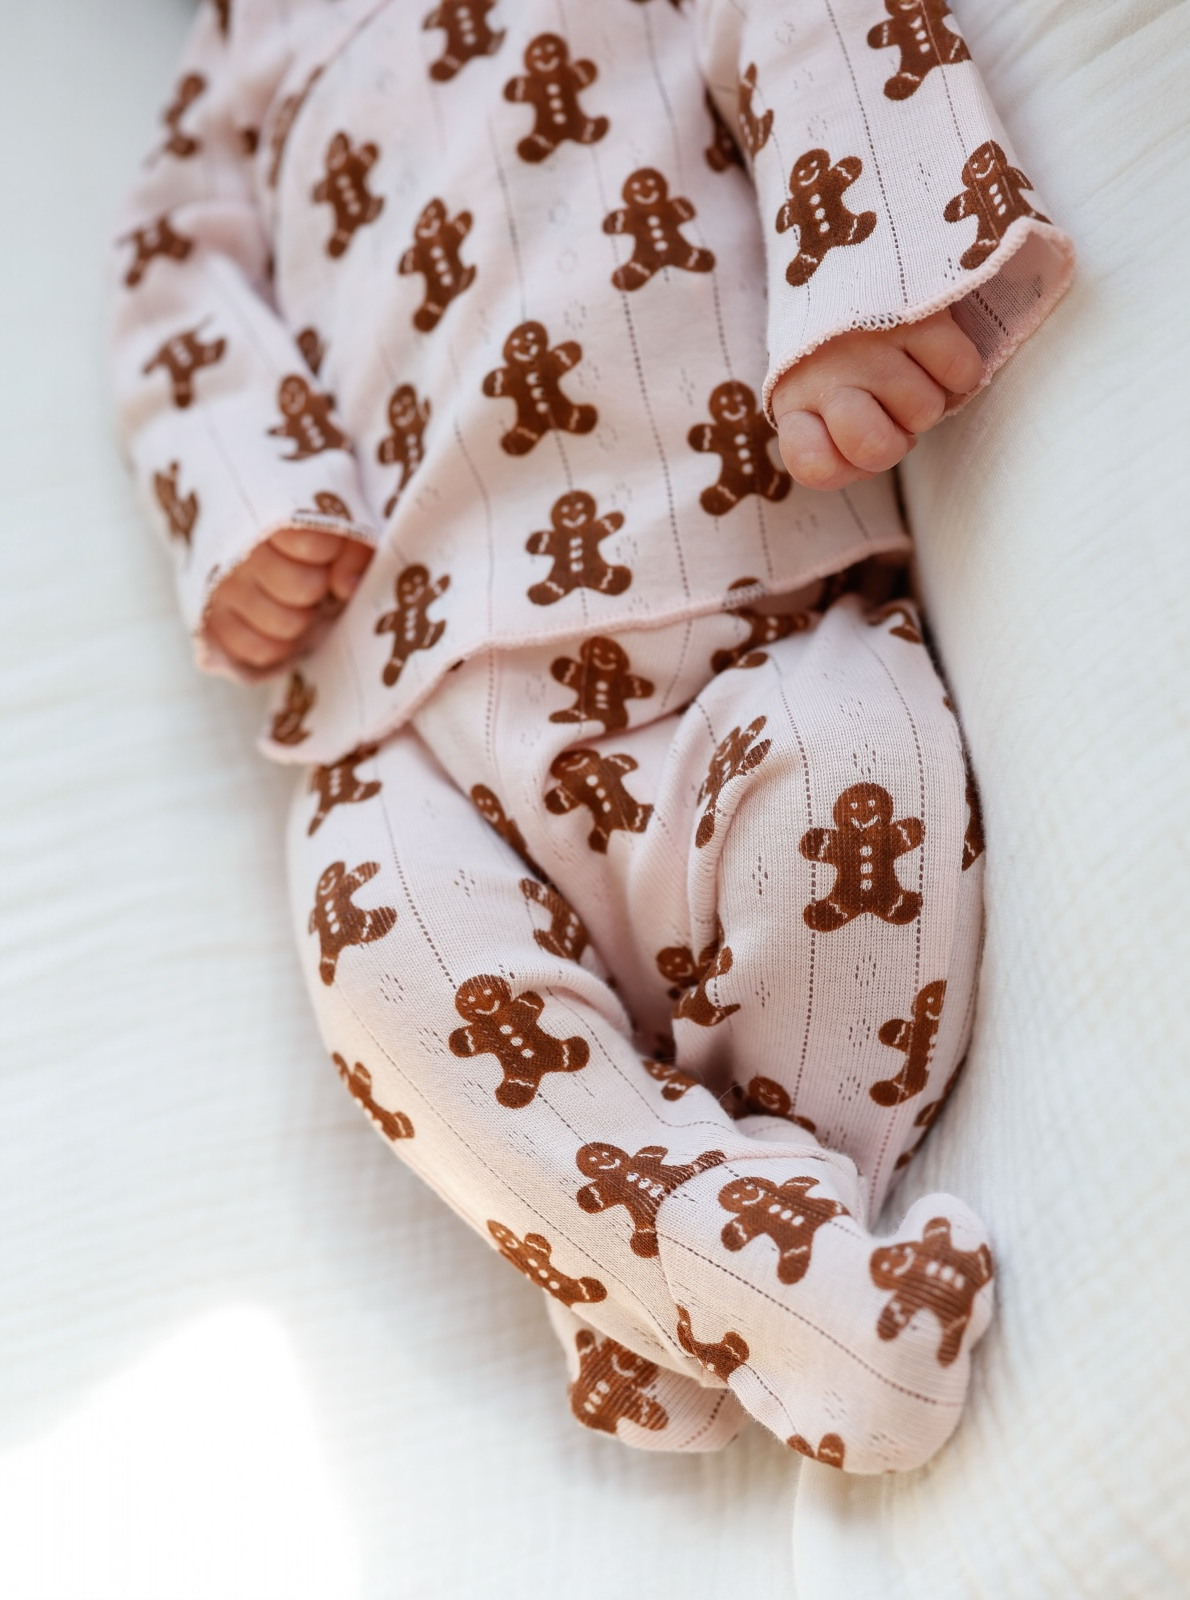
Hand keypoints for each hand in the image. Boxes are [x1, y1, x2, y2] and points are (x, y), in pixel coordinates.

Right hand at [206, 527, 373, 672]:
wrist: (248, 525)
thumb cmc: (303, 523)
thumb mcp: (337, 516)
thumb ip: (352, 548)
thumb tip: (346, 588)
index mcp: (265, 513)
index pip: (314, 545)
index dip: (330, 550)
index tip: (325, 544)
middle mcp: (236, 550)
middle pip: (303, 589)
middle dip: (317, 585)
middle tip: (310, 572)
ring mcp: (220, 587)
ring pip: (286, 625)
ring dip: (301, 616)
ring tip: (292, 596)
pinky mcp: (212, 620)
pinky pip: (260, 650)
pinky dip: (279, 644)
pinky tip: (280, 618)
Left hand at [771, 308, 982, 491]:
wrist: (847, 256)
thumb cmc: (833, 352)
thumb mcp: (814, 399)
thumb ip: (836, 447)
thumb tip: (881, 454)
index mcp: (794, 401)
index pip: (814, 465)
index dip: (838, 465)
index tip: (838, 438)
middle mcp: (827, 372)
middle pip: (877, 448)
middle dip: (894, 441)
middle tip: (886, 411)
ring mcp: (872, 341)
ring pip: (926, 412)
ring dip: (926, 398)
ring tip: (905, 369)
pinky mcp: (917, 311)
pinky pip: (960, 372)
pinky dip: (958, 370)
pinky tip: (932, 352)